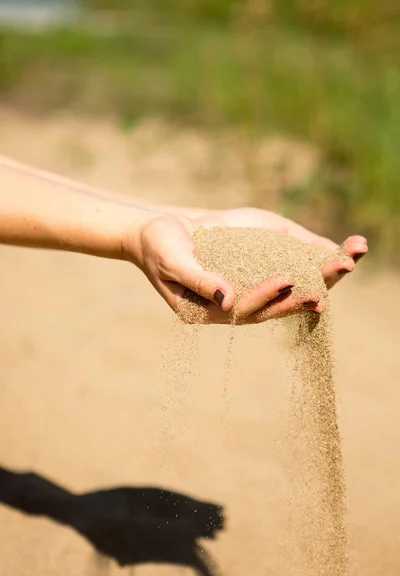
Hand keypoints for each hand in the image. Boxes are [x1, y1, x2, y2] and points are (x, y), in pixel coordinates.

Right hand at [124, 208, 367, 324]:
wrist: (162, 229)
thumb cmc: (159, 245)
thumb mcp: (172, 260)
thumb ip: (198, 280)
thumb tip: (227, 299)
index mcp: (212, 311)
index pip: (244, 310)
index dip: (265, 296)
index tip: (286, 279)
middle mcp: (237, 302)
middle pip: (276, 304)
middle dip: (305, 291)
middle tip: (332, 277)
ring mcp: (250, 284)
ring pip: (290, 286)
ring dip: (320, 275)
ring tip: (349, 261)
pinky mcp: (257, 265)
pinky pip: (289, 265)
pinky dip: (314, 258)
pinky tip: (341, 249)